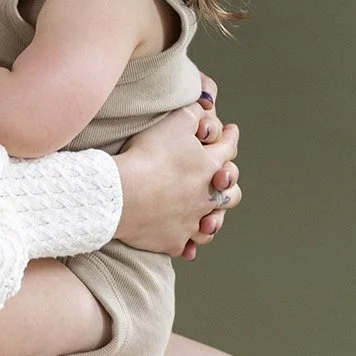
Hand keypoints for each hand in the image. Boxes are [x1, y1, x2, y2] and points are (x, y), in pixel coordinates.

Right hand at [111, 99, 240, 259]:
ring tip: (210, 217)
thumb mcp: (175, 121)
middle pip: (230, 192)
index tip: (232, 131)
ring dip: (213, 218)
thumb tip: (206, 108)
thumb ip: (194, 114)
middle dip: (229, 182)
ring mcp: (191, 221)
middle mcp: (206, 196)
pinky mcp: (173, 240)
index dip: (231, 137)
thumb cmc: (148, 154)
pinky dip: (188, 245)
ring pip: (213, 223)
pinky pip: (186, 246)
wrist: (123, 193)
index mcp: (210, 166)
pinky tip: (188, 247)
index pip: (228, 147)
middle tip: (224, 178)